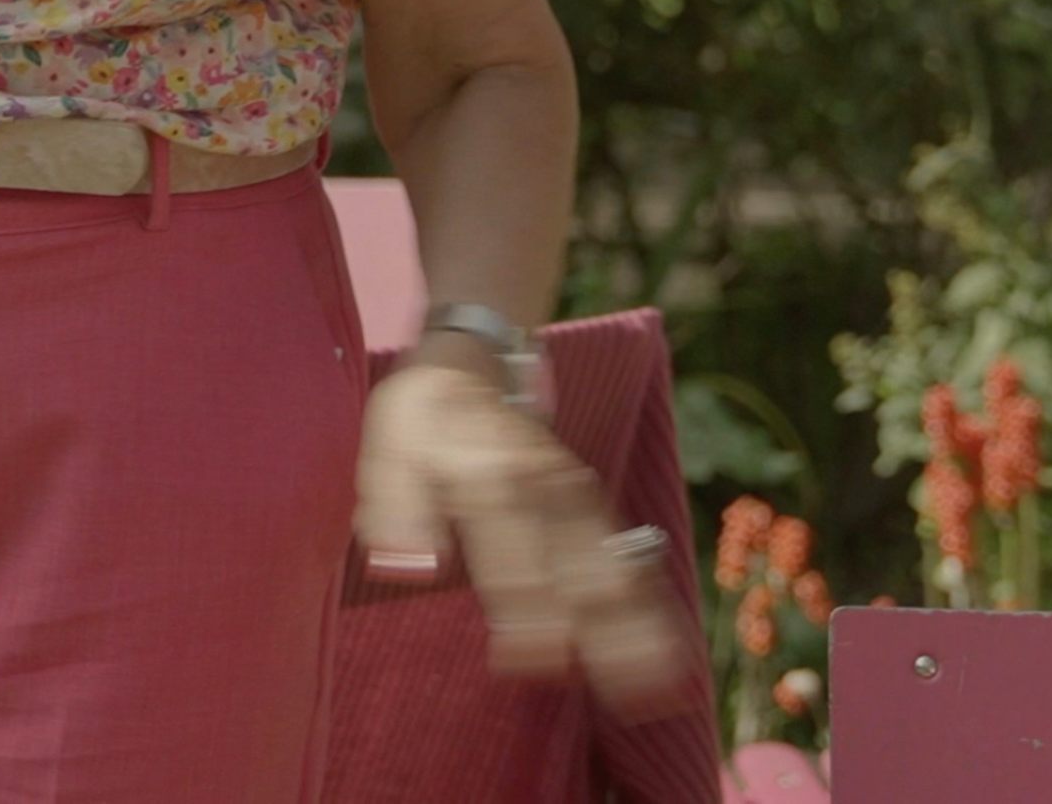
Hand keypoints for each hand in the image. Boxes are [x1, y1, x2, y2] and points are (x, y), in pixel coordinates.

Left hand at [356, 346, 693, 711]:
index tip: (531, 664)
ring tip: (665, 680)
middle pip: (577, 567)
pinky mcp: (586, 499)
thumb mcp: (386, 452)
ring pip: (612, 563)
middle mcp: (542, 488)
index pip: (513, 559)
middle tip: (628, 690)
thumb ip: (395, 511)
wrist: (469, 360)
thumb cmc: (421, 419)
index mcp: (490, 479)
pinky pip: (622, 552)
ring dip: (640, 621)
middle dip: (604, 631)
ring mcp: (571, 492)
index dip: (525, 614)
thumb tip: (408, 570)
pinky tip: (664, 644)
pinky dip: (647, 598)